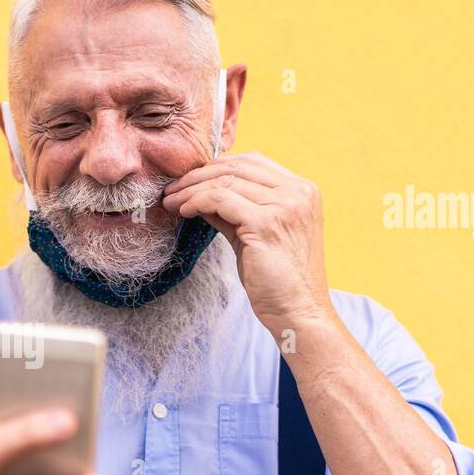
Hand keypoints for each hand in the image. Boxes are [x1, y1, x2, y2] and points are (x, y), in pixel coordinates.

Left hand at [161, 151, 333, 335]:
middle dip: (198, 175)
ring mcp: (284, 206)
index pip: (253, 161)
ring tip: (171, 202)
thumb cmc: (278, 281)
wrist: (299, 312)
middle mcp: (298, 192)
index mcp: (302, 190)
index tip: (190, 180)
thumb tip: (202, 196)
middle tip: (172, 190)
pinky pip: (219, 199)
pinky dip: (196, 202)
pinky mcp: (266, 223)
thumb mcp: (256, 236)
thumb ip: (235, 212)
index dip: (217, 166)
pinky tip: (183, 212)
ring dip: (190, 189)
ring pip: (225, 181)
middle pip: (237, 166)